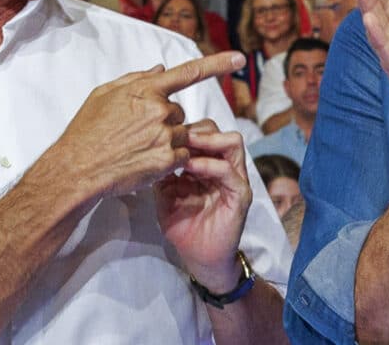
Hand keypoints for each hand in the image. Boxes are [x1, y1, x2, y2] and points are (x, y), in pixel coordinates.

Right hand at [50, 52, 246, 199]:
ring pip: (182, 133)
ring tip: (137, 149)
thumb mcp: (104, 94)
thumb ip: (136, 79)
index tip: (240, 58)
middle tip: (136, 133)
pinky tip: (145, 161)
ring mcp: (166, 135)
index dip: (217, 63)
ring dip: (167, 140)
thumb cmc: (86, 131)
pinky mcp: (168, 159)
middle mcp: (160, 110)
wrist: (78, 169)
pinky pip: (182, 155)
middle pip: (179, 111)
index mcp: (145, 89)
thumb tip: (161, 69)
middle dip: (164, 120)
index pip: (188, 72)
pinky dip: (170, 158)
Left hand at [156, 119, 251, 289]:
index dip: (185, 129)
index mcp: (209, 164)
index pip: (204, 131)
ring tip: (185, 147)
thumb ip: (162, 174)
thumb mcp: (165, 196)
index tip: (163, 135)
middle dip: (196, 130)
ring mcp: (235, 180)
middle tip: (175, 139)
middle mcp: (225, 167)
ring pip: (232, 142)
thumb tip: (148, 153)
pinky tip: (190, 168)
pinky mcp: (240, 196)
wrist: (199, 258)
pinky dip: (209, 165)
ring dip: (207, 141)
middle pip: (218, 130)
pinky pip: (229, 172)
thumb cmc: (184, 227)